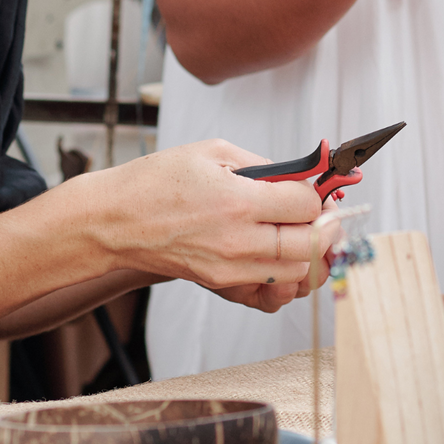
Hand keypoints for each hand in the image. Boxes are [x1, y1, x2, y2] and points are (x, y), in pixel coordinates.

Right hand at [77, 140, 327, 297]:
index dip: (318, 194)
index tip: (315, 188)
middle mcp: (239, 240)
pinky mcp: (222, 284)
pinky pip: (272, 292)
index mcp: (238, 200)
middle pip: (312, 244)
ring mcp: (231, 268)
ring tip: (305, 232)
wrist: (116, 220)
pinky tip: (281, 255)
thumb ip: (262, 165)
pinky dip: (287, 277)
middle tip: (325, 213)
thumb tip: (300, 175)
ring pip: (299, 273)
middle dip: (326, 226)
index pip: (306, 205)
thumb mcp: (212, 152)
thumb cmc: (157, 181)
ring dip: (310, 253)